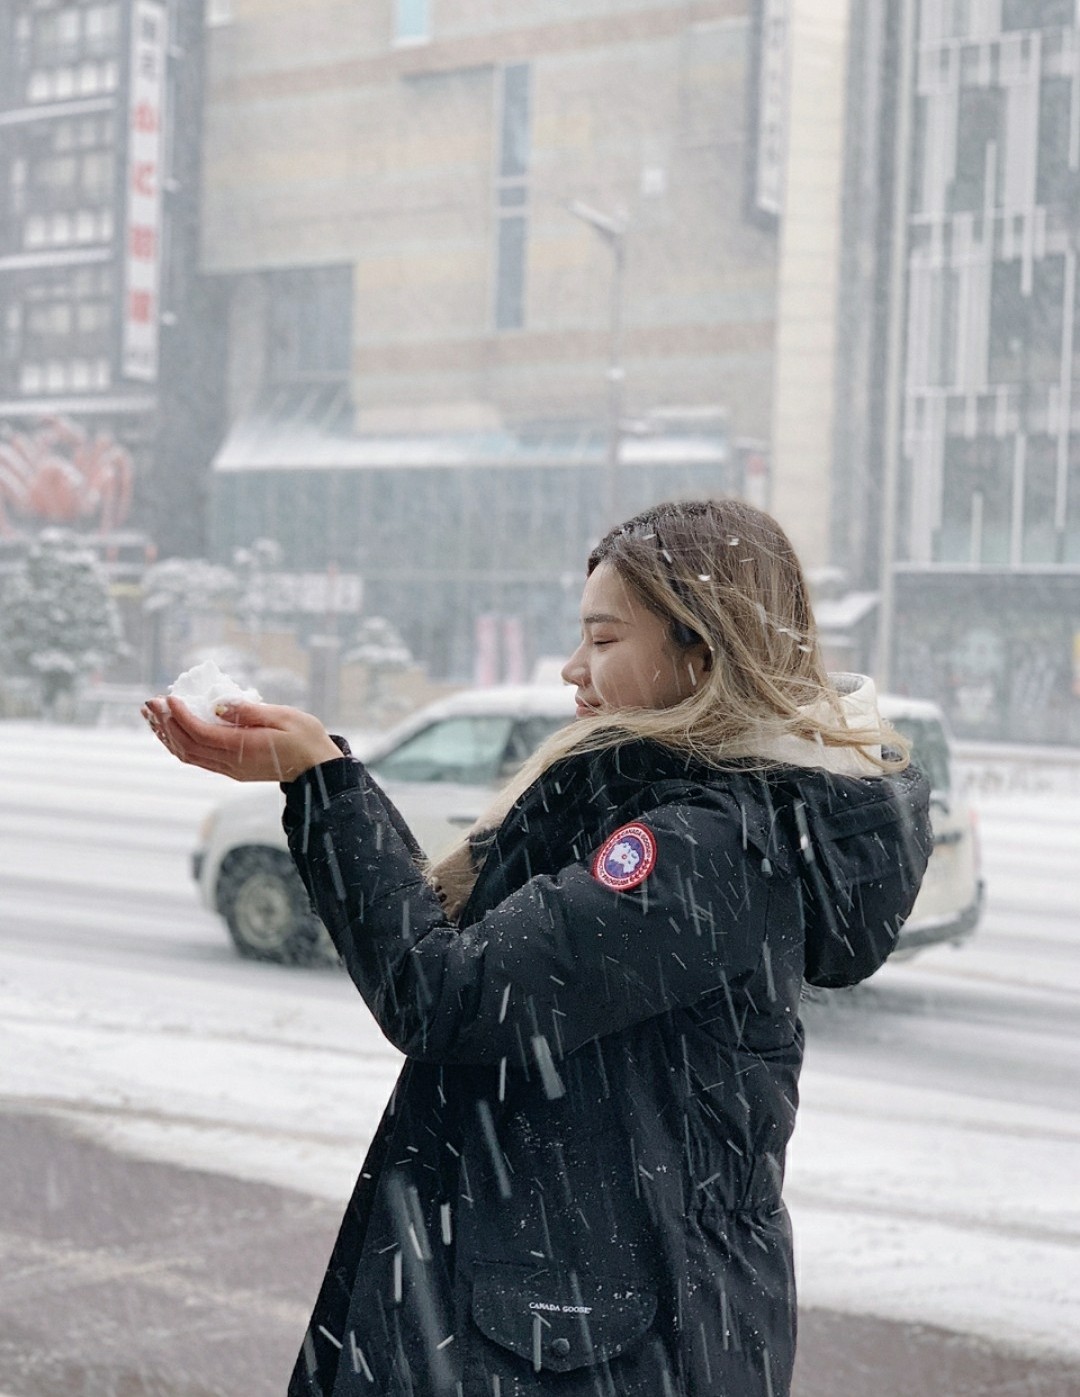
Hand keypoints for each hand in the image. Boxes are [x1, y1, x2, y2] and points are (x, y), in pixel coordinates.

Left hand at [141, 696, 343, 782]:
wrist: (318, 769)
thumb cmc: (306, 738)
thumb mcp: (283, 717)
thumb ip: (249, 711)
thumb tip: (219, 705)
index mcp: (243, 748)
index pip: (200, 733)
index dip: (180, 717)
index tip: (169, 699)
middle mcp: (231, 763)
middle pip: (187, 746)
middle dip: (165, 724)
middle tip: (150, 702)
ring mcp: (230, 769)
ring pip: (189, 754)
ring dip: (168, 735)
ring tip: (152, 716)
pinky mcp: (232, 769)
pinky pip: (198, 758)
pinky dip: (180, 743)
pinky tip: (173, 731)